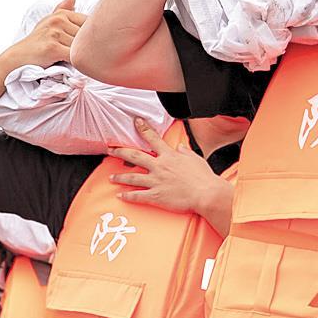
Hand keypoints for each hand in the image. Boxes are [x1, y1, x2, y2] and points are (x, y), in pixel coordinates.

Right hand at [0, 0, 83, 71]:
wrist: (18, 57)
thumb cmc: (36, 42)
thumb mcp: (48, 22)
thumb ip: (62, 10)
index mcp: (61, 14)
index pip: (89, 23)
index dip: (90, 36)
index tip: (84, 44)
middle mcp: (58, 20)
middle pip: (86, 36)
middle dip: (86, 47)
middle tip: (78, 55)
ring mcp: (55, 33)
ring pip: (81, 47)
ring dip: (80, 57)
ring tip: (72, 61)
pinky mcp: (52, 48)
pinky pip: (74, 56)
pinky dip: (77, 64)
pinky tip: (72, 66)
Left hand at [107, 122, 230, 216]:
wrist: (207, 194)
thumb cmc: (204, 178)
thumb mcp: (196, 159)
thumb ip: (185, 152)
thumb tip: (180, 147)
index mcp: (170, 156)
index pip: (153, 138)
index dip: (143, 129)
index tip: (136, 121)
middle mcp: (160, 166)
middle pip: (135, 156)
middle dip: (120, 152)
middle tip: (110, 150)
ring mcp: (156, 181)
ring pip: (132, 177)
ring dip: (120, 177)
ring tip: (111, 177)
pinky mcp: (156, 196)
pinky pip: (138, 196)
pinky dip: (128, 196)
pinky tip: (120, 196)